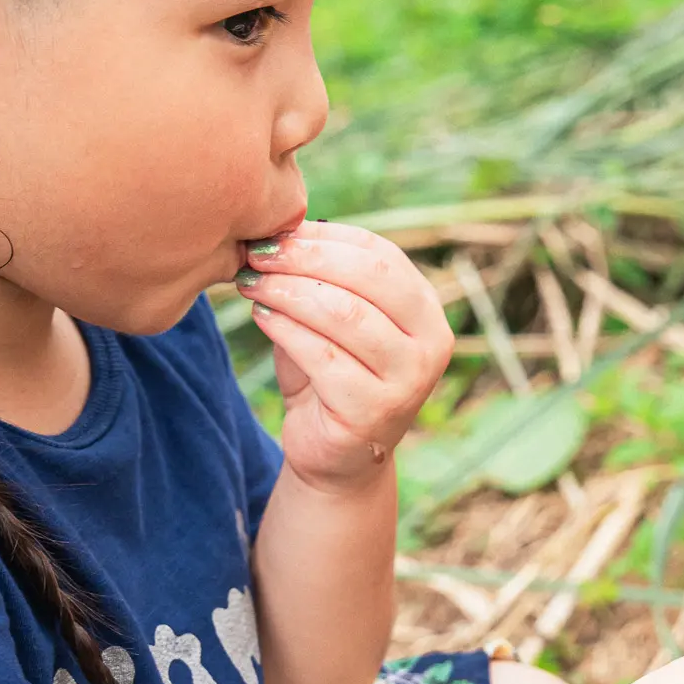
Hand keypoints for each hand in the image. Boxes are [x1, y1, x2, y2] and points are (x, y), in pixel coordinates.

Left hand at [235, 222, 453, 492]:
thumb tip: (278, 227)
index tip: (275, 232)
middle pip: (370, 276)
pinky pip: (323, 356)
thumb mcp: (332, 320)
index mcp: (426, 309)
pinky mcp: (374, 411)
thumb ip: (320, 279)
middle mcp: (431, 342)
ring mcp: (409, 379)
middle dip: (305, 258)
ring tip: (252, 283)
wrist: (335, 456)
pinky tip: (262, 317)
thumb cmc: (330, 376)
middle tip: (257, 254)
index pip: (380, 253)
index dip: (325, 237)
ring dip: (289, 291)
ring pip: (344, 314)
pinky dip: (286, 329)